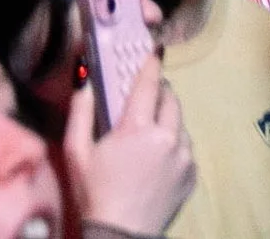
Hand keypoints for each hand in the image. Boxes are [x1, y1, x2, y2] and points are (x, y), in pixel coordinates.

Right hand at [64, 57, 195, 236]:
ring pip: (181, 124)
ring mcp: (184, 158)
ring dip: (168, 119)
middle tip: (145, 96)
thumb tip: (85, 79)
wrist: (121, 234)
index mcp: (138, 128)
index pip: (148, 84)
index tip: (155, 49)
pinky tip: (158, 156)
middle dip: (160, 92)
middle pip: (171, 100)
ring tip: (150, 131)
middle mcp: (167, 138)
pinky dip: (175, 143)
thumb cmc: (94, 191)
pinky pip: (186, 147)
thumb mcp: (76, 150)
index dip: (151, 63)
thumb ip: (81, 110)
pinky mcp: (192, 175)